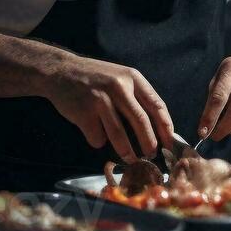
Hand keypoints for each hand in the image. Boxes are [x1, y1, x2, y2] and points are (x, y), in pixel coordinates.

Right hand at [42, 54, 173, 161]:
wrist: (61, 71)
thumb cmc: (97, 78)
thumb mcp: (121, 78)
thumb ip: (137, 97)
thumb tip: (157, 129)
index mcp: (133, 78)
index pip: (157, 105)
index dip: (165, 127)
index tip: (169, 143)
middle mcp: (118, 87)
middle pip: (141, 121)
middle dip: (149, 143)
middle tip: (152, 155)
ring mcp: (99, 99)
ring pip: (119, 134)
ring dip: (127, 151)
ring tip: (132, 159)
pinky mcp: (83, 112)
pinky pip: (97, 137)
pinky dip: (99, 142)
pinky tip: (98, 137)